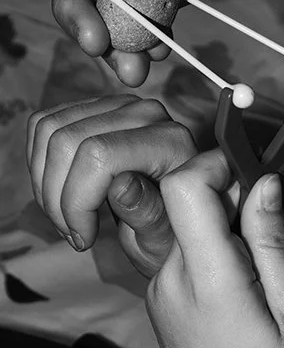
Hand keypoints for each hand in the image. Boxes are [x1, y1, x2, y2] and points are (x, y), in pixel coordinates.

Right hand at [26, 94, 283, 278]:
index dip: (77, 200)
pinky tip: (61, 196)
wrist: (178, 227)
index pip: (100, 155)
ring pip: (50, 130)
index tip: (83, 238)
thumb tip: (119, 183)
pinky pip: (47, 124)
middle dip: (57, 196)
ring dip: (46, 181)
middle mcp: (149, 115)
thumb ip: (147, 212)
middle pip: (67, 141)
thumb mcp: (165, 241)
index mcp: (172, 144)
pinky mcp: (99, 109)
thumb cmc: (176, 240)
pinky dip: (42, 164)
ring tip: (66, 219)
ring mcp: (122, 106)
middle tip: (72, 233)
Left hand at [27, 97, 283, 347]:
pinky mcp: (161, 301)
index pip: (184, 187)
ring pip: (186, 228)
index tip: (255, 182)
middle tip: (275, 231)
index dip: (217, 167)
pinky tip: (246, 291)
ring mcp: (160, 291)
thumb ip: (275, 245)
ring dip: (226, 230)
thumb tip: (264, 181)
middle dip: (230, 199)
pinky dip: (214, 255)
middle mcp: (171, 280)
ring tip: (266, 272)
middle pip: (185, 201)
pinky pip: (185, 256)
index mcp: (209, 282)